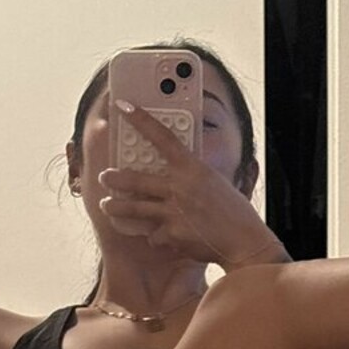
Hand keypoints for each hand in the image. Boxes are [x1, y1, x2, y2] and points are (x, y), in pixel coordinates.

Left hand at [97, 102, 287, 269]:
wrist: (244, 241)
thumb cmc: (233, 212)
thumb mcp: (213, 182)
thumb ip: (190, 176)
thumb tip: (174, 172)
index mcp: (193, 168)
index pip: (163, 137)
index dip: (141, 119)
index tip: (124, 106)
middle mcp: (180, 187)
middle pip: (135, 179)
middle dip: (114, 178)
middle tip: (105, 176)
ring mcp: (174, 211)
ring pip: (133, 208)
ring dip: (115, 208)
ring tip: (106, 205)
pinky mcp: (172, 234)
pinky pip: (154, 236)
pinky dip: (158, 238)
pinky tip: (167, 240)